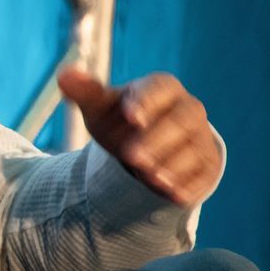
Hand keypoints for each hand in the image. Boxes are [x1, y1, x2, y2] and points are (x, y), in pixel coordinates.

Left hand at [58, 66, 220, 207]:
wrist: (141, 148)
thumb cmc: (119, 120)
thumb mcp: (99, 106)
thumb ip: (84, 91)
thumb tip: (64, 74)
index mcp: (162, 88)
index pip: (161, 88)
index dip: (147, 101)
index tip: (130, 116)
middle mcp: (188, 109)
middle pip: (181, 120)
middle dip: (157, 139)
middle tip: (132, 157)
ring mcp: (200, 138)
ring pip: (195, 149)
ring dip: (173, 165)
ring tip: (149, 178)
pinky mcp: (205, 166)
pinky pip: (203, 175)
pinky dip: (188, 186)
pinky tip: (172, 195)